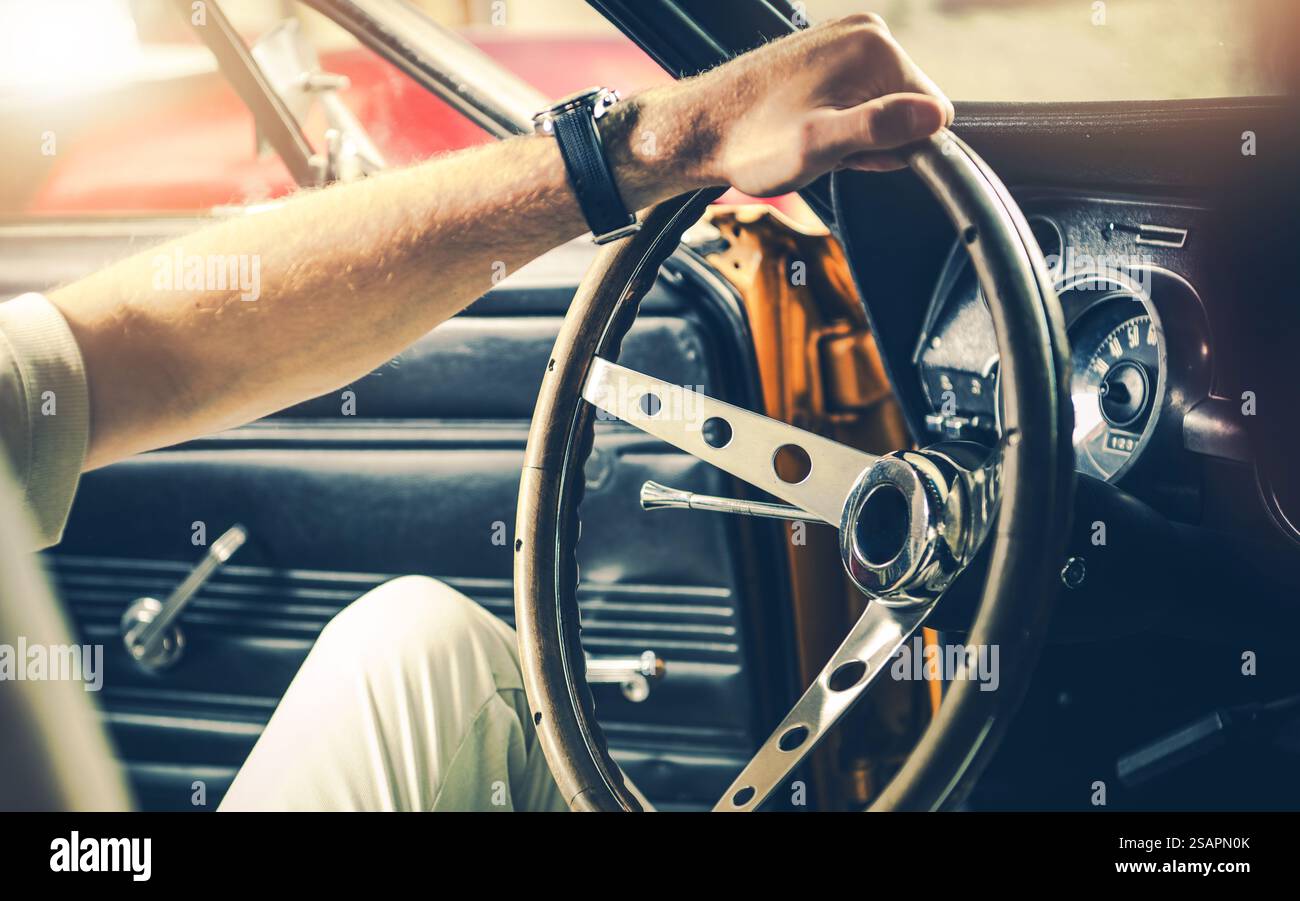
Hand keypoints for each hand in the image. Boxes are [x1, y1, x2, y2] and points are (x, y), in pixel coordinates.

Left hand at [623, 14, 953, 199]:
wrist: (701, 128)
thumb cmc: (751, 142)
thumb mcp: (818, 146)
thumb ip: (878, 130)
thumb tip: (932, 117)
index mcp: (873, 46)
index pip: (934, 111)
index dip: (898, 146)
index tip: (855, 154)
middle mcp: (864, 31)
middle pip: (907, 106)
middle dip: (875, 139)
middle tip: (827, 149)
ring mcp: (844, 38)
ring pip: (882, 105)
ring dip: (855, 133)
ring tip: (812, 139)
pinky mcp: (828, 52)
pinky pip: (858, 95)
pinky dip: (840, 119)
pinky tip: (807, 125)